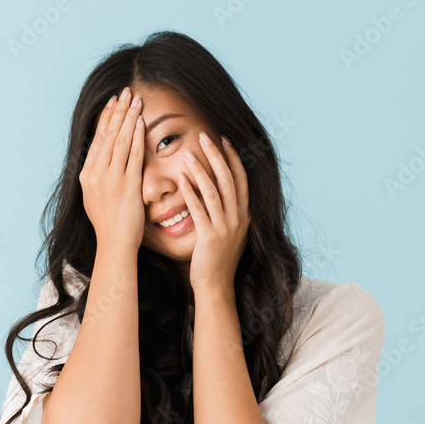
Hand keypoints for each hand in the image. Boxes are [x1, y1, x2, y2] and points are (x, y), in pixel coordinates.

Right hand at [78, 87, 146, 252]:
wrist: (114, 244)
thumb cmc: (110, 225)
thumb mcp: (96, 198)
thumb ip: (98, 178)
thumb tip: (102, 163)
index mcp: (87, 175)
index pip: (98, 140)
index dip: (106, 119)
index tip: (113, 103)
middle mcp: (96, 174)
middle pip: (108, 135)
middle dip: (118, 111)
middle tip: (126, 92)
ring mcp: (110, 179)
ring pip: (120, 140)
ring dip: (129, 118)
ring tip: (136, 100)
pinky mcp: (126, 185)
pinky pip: (133, 155)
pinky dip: (137, 137)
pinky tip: (142, 122)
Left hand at [177, 132, 249, 291]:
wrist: (216, 286)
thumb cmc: (217, 260)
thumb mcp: (228, 232)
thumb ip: (225, 212)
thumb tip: (215, 191)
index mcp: (243, 215)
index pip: (241, 179)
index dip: (233, 158)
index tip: (223, 140)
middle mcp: (238, 218)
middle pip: (229, 180)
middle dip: (217, 156)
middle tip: (205, 136)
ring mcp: (225, 228)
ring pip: (215, 192)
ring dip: (201, 171)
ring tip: (189, 154)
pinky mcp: (210, 237)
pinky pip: (200, 210)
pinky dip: (191, 193)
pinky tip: (181, 180)